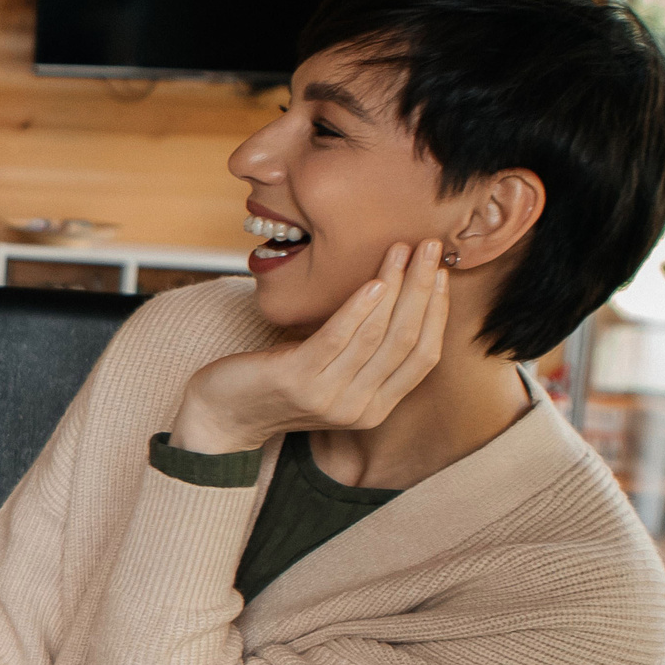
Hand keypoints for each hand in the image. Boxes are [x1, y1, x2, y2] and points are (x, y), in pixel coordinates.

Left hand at [171, 239, 450, 454]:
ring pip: (376, 335)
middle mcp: (359, 408)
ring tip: (402, 250)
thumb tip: (398, 297)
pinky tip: (374, 280)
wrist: (222, 416)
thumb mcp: (332, 374)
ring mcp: (329, 397)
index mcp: (375, 408)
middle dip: (422, 289)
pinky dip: (359, 307)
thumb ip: (365, 353)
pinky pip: (338, 338)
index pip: (423, 357)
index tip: (442, 273)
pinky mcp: (297, 380)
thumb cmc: (278, 384)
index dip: (436, 312)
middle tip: (430, 248)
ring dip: (395, 287)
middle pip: (405, 340)